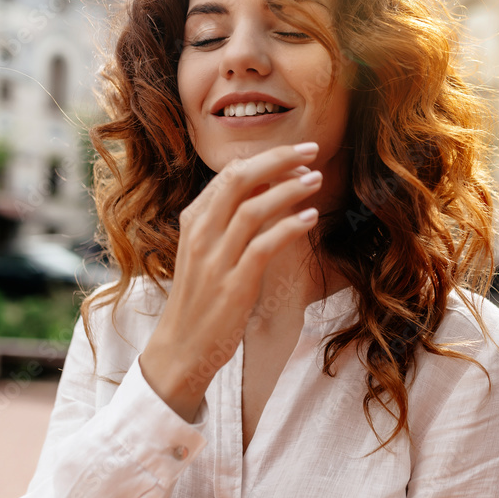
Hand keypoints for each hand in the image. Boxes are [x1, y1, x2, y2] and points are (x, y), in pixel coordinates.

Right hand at [139, 142, 323, 421]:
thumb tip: (261, 188)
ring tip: (316, 180)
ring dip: (290, 189)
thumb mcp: (204, 250)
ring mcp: (216, 259)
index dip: (265, 158)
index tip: (294, 155)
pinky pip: (265, 246)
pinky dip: (290, 227)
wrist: (181, 347)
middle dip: (279, 159)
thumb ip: (226, 219)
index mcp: (194, 220)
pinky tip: (310, 218)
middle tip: (311, 150)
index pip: (229, 173)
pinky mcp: (234, 285)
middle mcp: (201, 233)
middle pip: (240, 179)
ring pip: (254, 208)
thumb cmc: (200, 297)